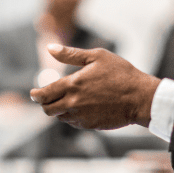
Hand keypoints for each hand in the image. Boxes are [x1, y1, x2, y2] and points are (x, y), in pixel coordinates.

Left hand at [29, 44, 160, 129]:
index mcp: (73, 85)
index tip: (33, 93)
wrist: (140, 98)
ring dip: (59, 110)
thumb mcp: (97, 57)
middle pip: (48, 109)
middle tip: (45, 99)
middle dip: (44, 104)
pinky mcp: (89, 125)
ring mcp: (81, 116)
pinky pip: (73, 122)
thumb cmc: (121, 73)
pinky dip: (72, 116)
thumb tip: (49, 48)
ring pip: (60, 117)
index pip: (44, 95)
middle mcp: (74, 103)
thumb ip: (70, 54)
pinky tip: (81, 107)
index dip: (35, 95)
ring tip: (67, 100)